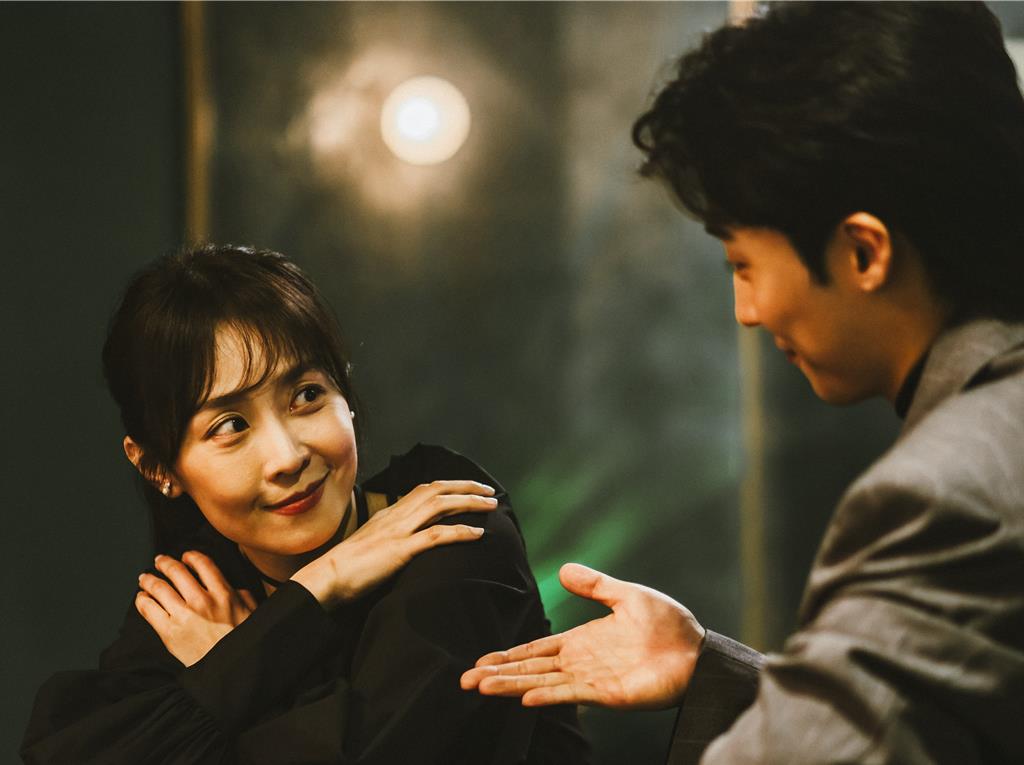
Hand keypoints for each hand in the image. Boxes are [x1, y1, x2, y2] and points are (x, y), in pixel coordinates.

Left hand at [136, 551, 256, 666]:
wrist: (231, 671)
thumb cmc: (242, 642)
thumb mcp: (252, 613)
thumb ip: (243, 596)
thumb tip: (236, 588)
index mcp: (224, 594)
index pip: (203, 564)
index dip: (191, 556)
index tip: (185, 556)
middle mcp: (202, 601)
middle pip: (177, 572)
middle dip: (165, 563)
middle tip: (159, 561)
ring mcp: (184, 616)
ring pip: (159, 588)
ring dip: (149, 580)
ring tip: (144, 578)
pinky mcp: (169, 633)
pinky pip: (149, 609)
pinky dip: (142, 600)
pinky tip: (142, 598)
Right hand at [292, 479, 497, 606]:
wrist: (326, 578)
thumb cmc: (347, 567)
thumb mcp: (372, 542)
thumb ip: (391, 534)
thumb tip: (409, 538)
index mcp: (389, 513)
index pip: (424, 489)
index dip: (450, 486)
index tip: (470, 488)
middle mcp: (395, 515)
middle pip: (437, 490)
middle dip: (467, 488)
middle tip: (490, 493)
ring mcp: (398, 531)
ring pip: (439, 505)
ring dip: (469, 503)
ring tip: (491, 507)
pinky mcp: (399, 550)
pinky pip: (435, 536)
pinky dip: (460, 532)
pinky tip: (478, 534)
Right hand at [460, 562, 704, 708]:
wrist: (697, 651)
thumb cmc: (668, 625)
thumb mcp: (626, 596)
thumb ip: (595, 585)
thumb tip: (564, 569)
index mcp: (582, 641)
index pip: (537, 650)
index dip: (508, 655)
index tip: (480, 662)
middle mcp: (581, 663)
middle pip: (530, 669)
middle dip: (498, 674)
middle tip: (465, 680)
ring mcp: (592, 680)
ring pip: (542, 682)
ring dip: (512, 685)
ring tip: (482, 688)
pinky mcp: (608, 694)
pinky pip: (571, 695)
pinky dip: (547, 695)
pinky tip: (525, 697)